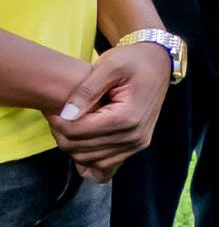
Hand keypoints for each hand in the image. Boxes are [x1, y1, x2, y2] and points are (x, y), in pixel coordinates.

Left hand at [52, 43, 166, 178]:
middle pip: (82, 149)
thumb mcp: (109, 65)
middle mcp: (135, 136)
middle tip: (57, 116)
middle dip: (62, 135)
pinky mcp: (136, 146)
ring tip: (70, 124)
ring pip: (90, 160)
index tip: (52, 109)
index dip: (58, 123)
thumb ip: (86, 90)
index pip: (79, 132)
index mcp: (127, 117)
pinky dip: (89, 159)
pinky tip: (83, 142)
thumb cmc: (133, 61)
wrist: (159, 65)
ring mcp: (137, 144)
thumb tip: (66, 115)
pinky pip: (106, 165)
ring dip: (73, 146)